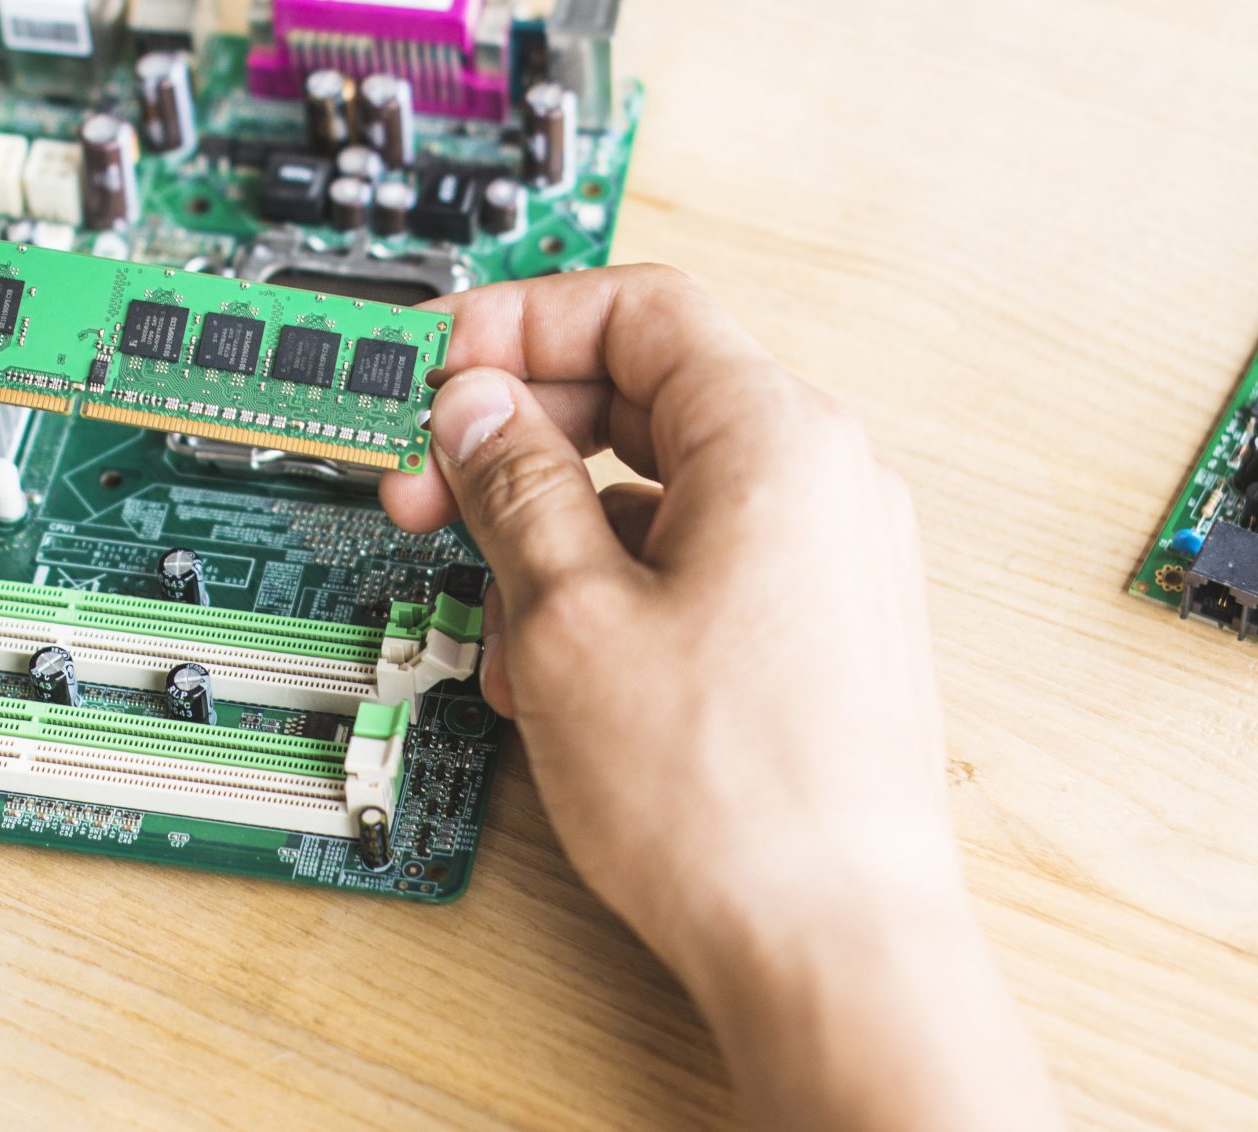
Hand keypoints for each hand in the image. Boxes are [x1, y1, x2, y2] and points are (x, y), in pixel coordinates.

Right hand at [381, 265, 1058, 1131]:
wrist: (834, 950)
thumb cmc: (730, 800)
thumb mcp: (567, 616)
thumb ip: (512, 485)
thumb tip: (476, 408)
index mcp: (778, 440)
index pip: (637, 307)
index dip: (517, 323)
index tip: (435, 367)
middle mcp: (822, 480)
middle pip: (642, 393)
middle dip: (517, 436)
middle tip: (423, 486)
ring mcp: (827, 558)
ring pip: (657, 486)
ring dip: (551, 529)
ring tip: (484, 612)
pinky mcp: (817, 628)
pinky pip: (694, 560)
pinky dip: (608, 587)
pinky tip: (544, 666)